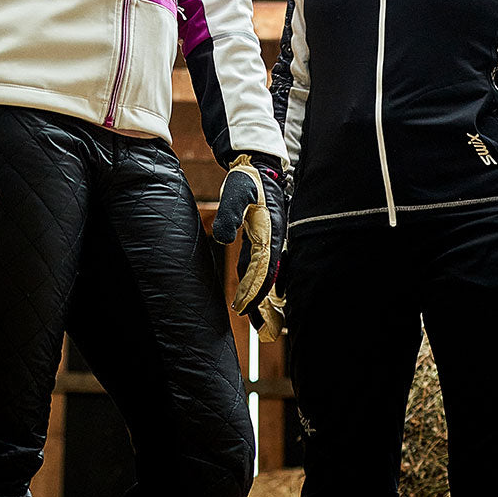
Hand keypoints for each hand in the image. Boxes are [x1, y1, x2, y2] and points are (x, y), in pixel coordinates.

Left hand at [211, 153, 286, 332]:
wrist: (258, 166)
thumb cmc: (247, 179)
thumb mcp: (237, 191)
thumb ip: (229, 213)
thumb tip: (223, 238)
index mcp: (269, 231)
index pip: (263, 267)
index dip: (255, 289)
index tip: (245, 307)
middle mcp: (273, 239)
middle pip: (269, 277)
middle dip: (263, 303)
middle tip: (260, 330)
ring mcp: (270, 240)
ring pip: (267, 274)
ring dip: (262, 297)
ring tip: (258, 322)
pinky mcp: (264, 238)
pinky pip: (262, 266)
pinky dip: (258, 282)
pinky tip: (252, 295)